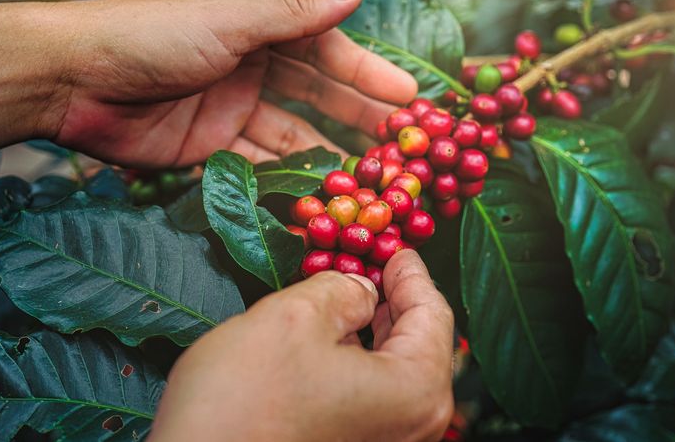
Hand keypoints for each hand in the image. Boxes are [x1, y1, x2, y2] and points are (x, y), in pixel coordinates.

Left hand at [49, 0, 416, 166]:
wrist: (70, 81)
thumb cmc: (148, 36)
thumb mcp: (228, 20)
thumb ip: (293, 15)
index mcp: (254, 24)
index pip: (323, 48)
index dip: (366, 73)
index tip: (407, 97)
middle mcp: (247, 64)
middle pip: (314, 94)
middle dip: (357, 116)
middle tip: (402, 143)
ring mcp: (229, 108)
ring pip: (291, 134)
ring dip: (328, 154)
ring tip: (371, 180)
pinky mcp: (208, 147)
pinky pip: (258, 165)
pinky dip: (286, 181)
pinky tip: (319, 198)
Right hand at [150, 250, 454, 441]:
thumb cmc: (243, 402)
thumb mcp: (295, 316)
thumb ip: (342, 290)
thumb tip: (362, 290)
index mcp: (414, 390)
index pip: (431, 316)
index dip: (413, 275)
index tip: (399, 250)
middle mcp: (411, 428)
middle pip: (417, 346)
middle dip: (394, 301)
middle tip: (375, 265)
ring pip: (392, 372)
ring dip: (374, 330)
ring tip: (352, 294)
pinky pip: (371, 397)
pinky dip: (358, 360)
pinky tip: (333, 339)